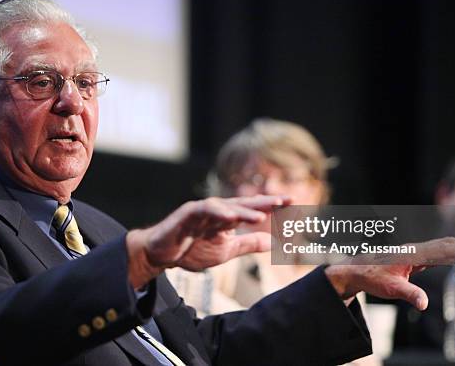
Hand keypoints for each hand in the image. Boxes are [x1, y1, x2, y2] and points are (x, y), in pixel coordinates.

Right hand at [126, 195, 290, 287]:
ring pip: (227, 206)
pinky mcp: (187, 213)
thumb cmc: (192, 249)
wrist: (161, 255)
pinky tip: (231, 217)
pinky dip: (219, 212)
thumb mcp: (226, 251)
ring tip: (261, 216)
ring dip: (244, 210)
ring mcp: (202, 209)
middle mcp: (218, 209)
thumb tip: (273, 242)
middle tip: (285, 200)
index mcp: (228, 218)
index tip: (293, 202)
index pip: (253, 209)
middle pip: (245, 203)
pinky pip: (205, 209)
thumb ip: (247, 245)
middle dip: (265, 201)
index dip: (272, 205)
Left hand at [325, 237, 454, 309]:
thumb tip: (424, 303)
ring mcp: (411, 253)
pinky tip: (451, 255)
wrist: (355, 271)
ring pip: (438, 247)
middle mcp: (413, 250)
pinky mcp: (409, 258)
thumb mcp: (390, 289)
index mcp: (412, 254)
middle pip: (443, 244)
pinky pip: (432, 253)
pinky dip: (446, 251)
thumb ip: (408, 293)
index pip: (443, 249)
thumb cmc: (371, 278)